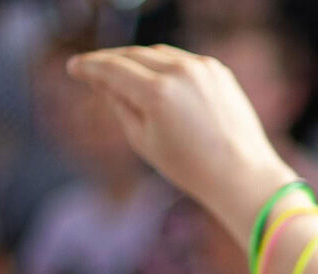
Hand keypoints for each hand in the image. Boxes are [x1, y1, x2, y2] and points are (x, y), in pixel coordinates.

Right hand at [66, 46, 296, 249]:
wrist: (243, 175)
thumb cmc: (191, 167)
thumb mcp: (143, 140)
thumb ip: (118, 104)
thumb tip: (102, 81)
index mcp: (158, 92)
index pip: (112, 68)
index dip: (88, 66)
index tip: (73, 67)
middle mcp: (181, 72)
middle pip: (133, 55)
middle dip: (110, 60)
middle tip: (92, 69)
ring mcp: (203, 68)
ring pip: (157, 53)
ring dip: (137, 60)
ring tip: (121, 74)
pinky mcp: (218, 70)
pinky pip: (181, 61)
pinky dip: (164, 66)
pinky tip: (154, 78)